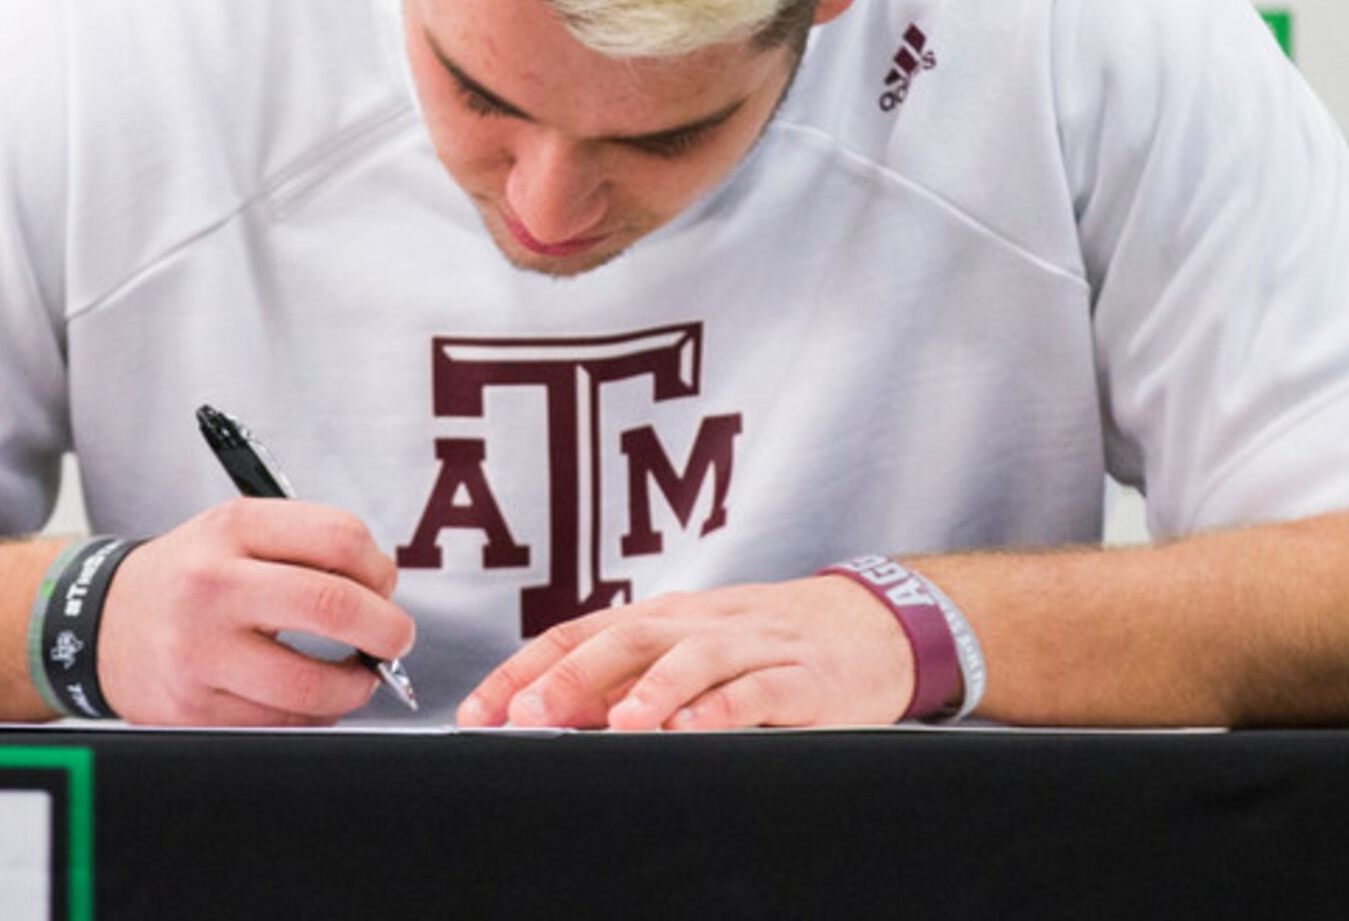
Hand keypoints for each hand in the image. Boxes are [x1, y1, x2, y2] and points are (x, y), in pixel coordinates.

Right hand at [93, 499, 415, 724]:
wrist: (99, 621)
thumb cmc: (189, 576)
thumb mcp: (235, 533)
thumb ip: (307, 548)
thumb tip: (383, 595)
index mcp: (232, 528)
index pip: (339, 538)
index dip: (380, 568)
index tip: (385, 587)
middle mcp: (213, 585)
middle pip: (333, 607)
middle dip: (387, 631)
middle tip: (395, 640)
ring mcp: (199, 652)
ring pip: (311, 685)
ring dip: (355, 687)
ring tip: (357, 677)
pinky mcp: (192, 709)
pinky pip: (280, 725)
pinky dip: (313, 716)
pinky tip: (309, 698)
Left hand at [457, 575, 912, 731]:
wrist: (869, 625)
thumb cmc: (765, 646)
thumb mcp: (690, 655)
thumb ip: (626, 683)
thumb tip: (544, 717)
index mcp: (666, 618)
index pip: (581, 632)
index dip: (526, 668)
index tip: (480, 710)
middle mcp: (702, 623)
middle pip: (629, 636)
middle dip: (573, 675)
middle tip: (528, 715)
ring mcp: (755, 645)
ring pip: (695, 656)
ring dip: (651, 689)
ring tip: (614, 725)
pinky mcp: (803, 678)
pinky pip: (760, 690)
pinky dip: (724, 708)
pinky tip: (694, 729)